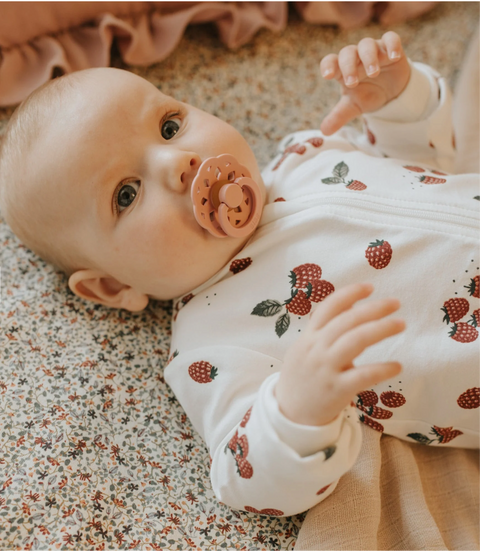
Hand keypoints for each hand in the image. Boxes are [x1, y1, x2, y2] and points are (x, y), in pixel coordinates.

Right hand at [275, 283, 404, 425]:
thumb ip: (323, 330)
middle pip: (347, 321)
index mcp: (309, 337)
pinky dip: (382, 369)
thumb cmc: (301, 377)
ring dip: (380, 329)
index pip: (328, 308)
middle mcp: (316, 348)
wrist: (288, 413)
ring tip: (400, 323)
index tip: (370, 287)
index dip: (349, 294)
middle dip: (373, 309)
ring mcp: (326, 368)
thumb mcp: (304, 349)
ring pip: (355, 341)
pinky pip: (362, 376)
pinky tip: (397, 365)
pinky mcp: (336, 390)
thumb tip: (350, 307)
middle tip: (395, 303)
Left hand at [319, 31, 410, 134]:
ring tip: (374, 73)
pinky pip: (391, 38)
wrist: (391, 91)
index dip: (328, 65)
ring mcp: (373, 50)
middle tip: (352, 83)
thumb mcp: (353, 107)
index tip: (327, 76)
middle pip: (348, 53)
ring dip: (369, 57)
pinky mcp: (391, 48)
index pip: (330, 61)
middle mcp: (356, 56)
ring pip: (367, 44)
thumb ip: (338, 116)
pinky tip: (393, 57)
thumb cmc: (367, 94)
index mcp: (342, 69)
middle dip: (349, 66)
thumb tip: (324, 132)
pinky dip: (392, 45)